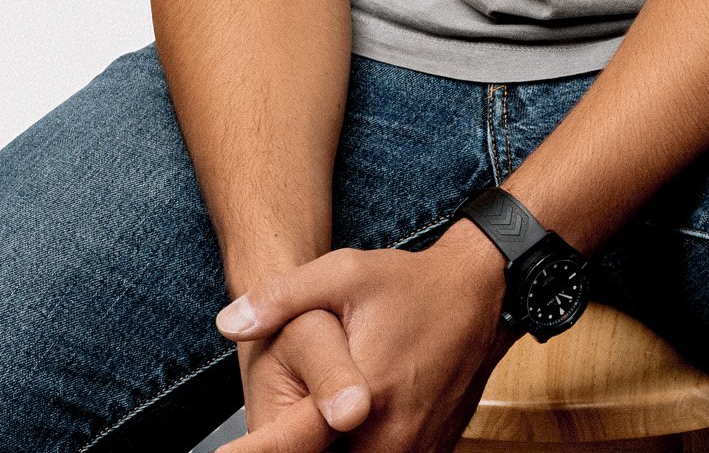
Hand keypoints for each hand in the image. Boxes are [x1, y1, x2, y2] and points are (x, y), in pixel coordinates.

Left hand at [218, 220, 508, 452]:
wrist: (481, 296)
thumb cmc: (410, 285)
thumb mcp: (343, 273)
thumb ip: (282, 298)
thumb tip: (228, 322)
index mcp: (364, 402)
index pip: (295, 444)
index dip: (261, 448)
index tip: (227, 452)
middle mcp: (392, 442)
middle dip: (300, 442)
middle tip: (297, 407)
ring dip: (329, 444)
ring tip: (323, 411)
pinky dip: (358, 446)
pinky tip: (351, 421)